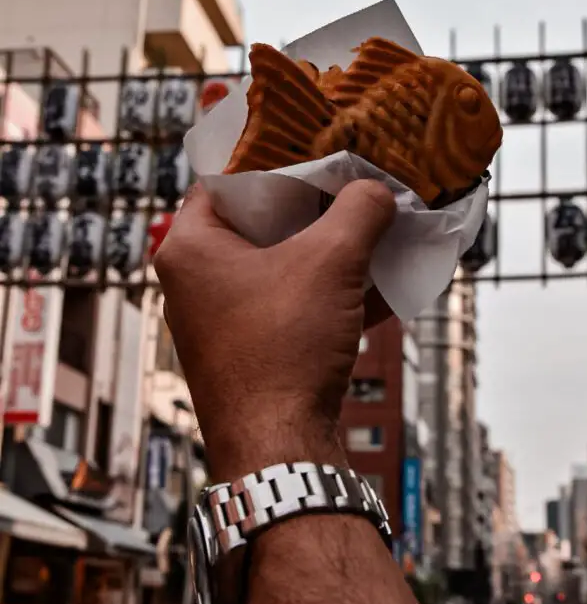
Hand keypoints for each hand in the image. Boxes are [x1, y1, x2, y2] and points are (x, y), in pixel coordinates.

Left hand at [155, 180, 395, 480]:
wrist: (280, 451)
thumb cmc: (284, 350)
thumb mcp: (331, 262)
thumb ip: (359, 211)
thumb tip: (378, 191)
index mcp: (190, 248)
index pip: (227, 180)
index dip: (275, 162)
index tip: (317, 152)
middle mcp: (195, 282)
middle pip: (258, 222)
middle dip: (312, 208)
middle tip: (351, 187)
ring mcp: (221, 321)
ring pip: (280, 266)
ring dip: (327, 251)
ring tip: (372, 231)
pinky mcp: (250, 353)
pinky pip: (291, 306)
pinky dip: (328, 293)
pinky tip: (377, 286)